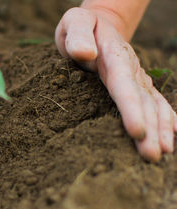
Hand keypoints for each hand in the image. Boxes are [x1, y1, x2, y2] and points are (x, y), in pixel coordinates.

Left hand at [55, 7, 176, 161]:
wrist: (97, 24)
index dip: (131, 109)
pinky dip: (165, 119)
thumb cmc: (80, 27)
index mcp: (114, 56)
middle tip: (152, 155)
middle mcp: (130, 68)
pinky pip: (154, 102)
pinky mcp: (136, 84)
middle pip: (142, 100)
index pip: (123, 85)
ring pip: (152, 104)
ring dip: (160, 129)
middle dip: (150, 129)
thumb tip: (85, 54)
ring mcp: (136, 77)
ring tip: (162, 154)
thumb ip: (78, 35)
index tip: (137, 132)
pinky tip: (172, 137)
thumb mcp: (73, 22)